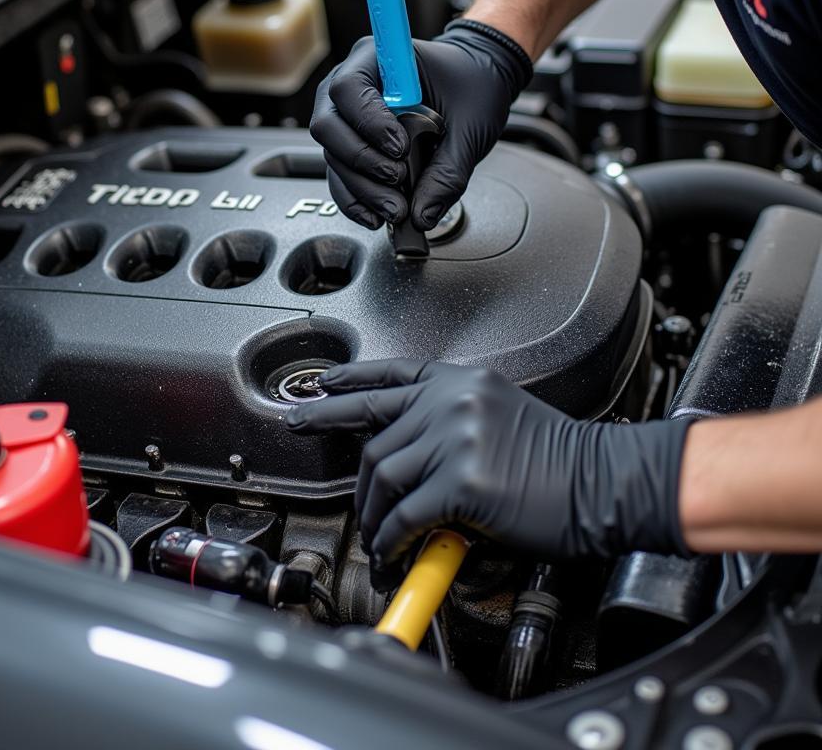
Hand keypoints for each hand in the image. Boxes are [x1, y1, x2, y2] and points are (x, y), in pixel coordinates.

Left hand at [286, 360, 693, 588]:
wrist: (609, 483)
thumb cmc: (566, 460)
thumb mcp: (502, 420)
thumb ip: (451, 430)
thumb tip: (412, 464)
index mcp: (461, 382)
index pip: (389, 375)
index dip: (347, 382)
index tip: (318, 388)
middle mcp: (451, 401)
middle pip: (373, 430)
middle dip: (345, 463)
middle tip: (331, 480)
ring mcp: (454, 436)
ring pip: (381, 476)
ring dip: (372, 515)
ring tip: (376, 537)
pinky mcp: (461, 480)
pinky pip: (404, 515)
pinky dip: (392, 539)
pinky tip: (394, 552)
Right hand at [309, 20, 531, 230]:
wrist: (479, 80)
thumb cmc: (472, 85)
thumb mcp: (472, 125)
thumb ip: (448, 171)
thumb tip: (422, 213)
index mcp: (378, 58)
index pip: (349, 88)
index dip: (368, 122)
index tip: (400, 148)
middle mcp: (352, 84)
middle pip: (328, 125)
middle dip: (361, 161)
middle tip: (398, 179)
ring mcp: (347, 116)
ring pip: (332, 155)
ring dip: (361, 188)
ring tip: (396, 207)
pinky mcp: (353, 143)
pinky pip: (340, 174)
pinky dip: (355, 199)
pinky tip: (376, 214)